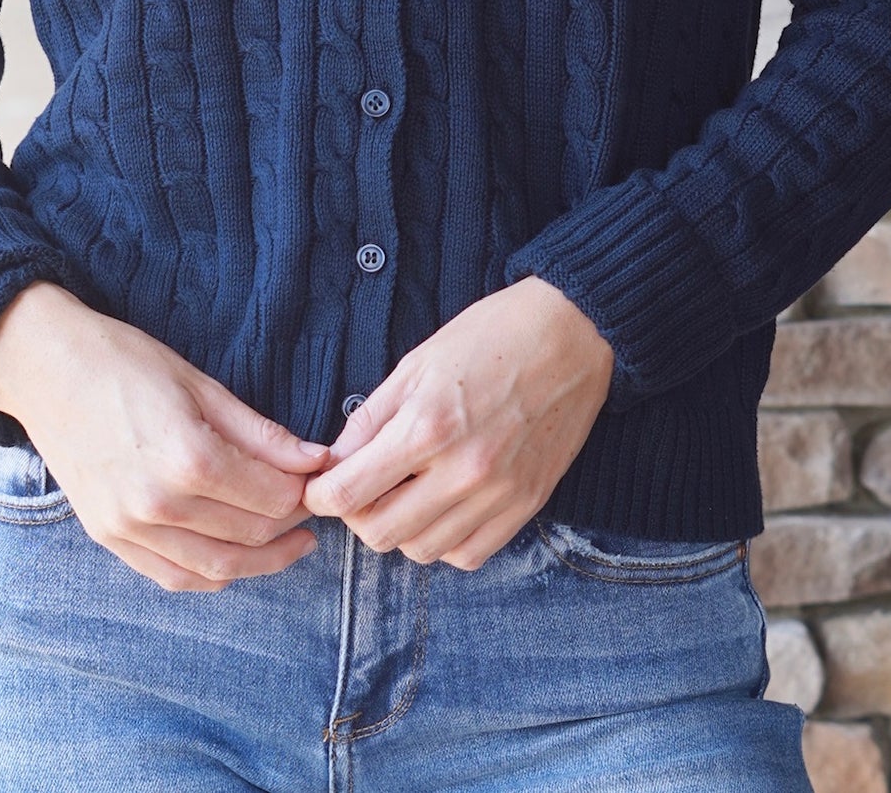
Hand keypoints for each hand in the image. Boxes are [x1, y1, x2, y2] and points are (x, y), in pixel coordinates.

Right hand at [0, 282, 329, 591]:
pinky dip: (212, 575)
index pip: (272, 497)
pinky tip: (238, 557)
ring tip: (289, 542)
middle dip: (290, 524)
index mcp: (188, 458)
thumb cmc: (125, 363)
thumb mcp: (201, 384)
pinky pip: (173, 577)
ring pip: (216, 570)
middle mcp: (159, 504)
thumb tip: (316, 459)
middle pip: (250, 534)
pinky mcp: (109, 538)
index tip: (320, 480)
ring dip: (262, 561)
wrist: (46, 370)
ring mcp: (129, 528)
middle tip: (312, 508)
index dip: (305, 492)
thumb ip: (261, 432)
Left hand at [302, 276, 612, 569]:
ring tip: (402, 494)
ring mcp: (498, 495)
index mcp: (427, 426)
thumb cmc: (491, 336)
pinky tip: (441, 508)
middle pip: (379, 534)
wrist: (572, 335)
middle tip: (358, 489)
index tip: (318, 488)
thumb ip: (371, 416)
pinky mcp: (526, 506)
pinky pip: (468, 555)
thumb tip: (333, 460)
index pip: (349, 493)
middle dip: (356, 516)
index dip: (320, 496)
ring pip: (421, 551)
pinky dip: (445, 541)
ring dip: (399, 529)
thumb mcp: (417, 362)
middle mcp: (462, 471)